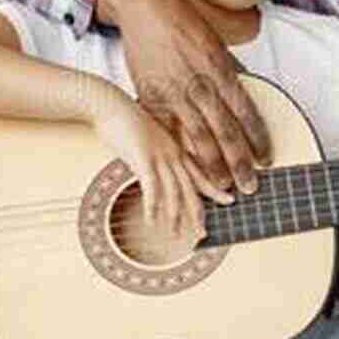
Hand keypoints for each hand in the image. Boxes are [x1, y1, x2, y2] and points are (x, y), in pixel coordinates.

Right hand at [94, 91, 233, 238]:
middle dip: (198, 211)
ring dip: (175, 216)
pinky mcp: (143, 157)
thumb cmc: (123, 119)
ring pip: (175, 191)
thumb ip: (155, 153)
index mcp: (176, 147)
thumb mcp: (146, 137)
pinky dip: (153, 206)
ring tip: (175, 235)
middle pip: (192, 186)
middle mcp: (173, 152)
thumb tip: (153, 169)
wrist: (109, 103)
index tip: (229, 200)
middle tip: (203, 233)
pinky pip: (152, 187)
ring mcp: (160, 155)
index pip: (200, 172)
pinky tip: (151, 221)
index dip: (214, 188)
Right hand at [101, 0, 271, 193]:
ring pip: (198, 137)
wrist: (144, 5)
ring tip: (223, 188)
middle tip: (250, 186)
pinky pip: (169, 132)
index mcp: (220, 68)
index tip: (266, 159)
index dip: (257, 138)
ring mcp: (174, 92)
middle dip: (240, 162)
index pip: (245, 111)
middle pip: (225, 131)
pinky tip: (188, 170)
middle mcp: (200, 83)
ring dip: (213, 166)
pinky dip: (180, 153)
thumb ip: (228, 67)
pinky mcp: (151, 97)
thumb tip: (242, 88)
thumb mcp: (215, 38)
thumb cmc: (182, 17)